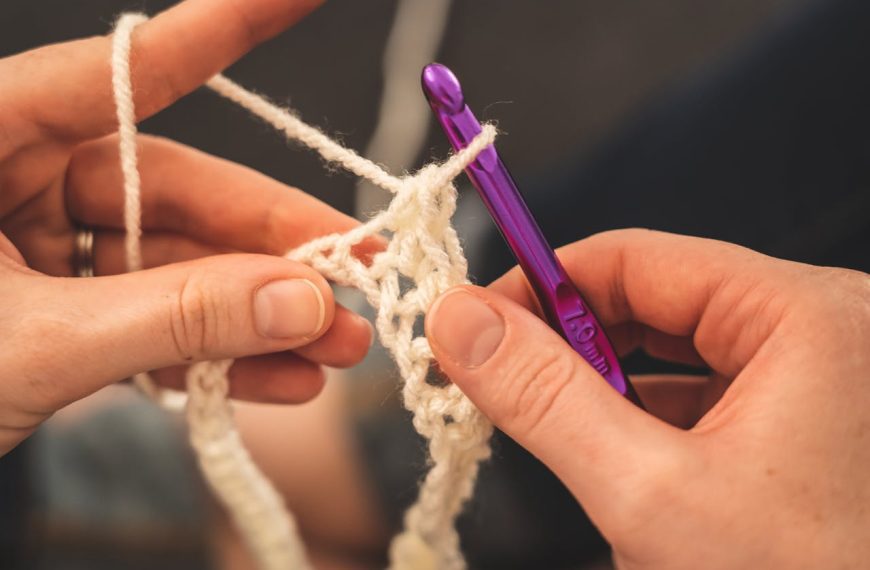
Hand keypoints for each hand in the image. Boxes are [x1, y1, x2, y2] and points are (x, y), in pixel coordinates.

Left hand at [0, 0, 376, 454]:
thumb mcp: (33, 344)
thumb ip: (172, 316)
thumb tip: (300, 300)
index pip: (129, 71)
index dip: (226, 27)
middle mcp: (19, 180)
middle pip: (182, 193)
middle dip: (278, 247)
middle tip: (362, 277)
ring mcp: (44, 251)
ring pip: (180, 267)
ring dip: (261, 315)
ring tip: (338, 348)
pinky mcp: (61, 313)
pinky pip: (153, 321)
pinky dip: (214, 355)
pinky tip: (278, 379)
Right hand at [426, 229, 869, 568]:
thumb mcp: (650, 496)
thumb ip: (546, 397)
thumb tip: (462, 320)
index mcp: (807, 317)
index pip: (636, 259)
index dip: (541, 286)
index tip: (476, 323)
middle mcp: (816, 335)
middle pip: (650, 301)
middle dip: (566, 343)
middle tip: (498, 379)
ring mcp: (810, 382)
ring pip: (667, 351)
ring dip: (599, 386)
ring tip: (556, 430)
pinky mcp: (792, 426)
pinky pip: (694, 395)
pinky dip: (638, 419)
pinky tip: (611, 457)